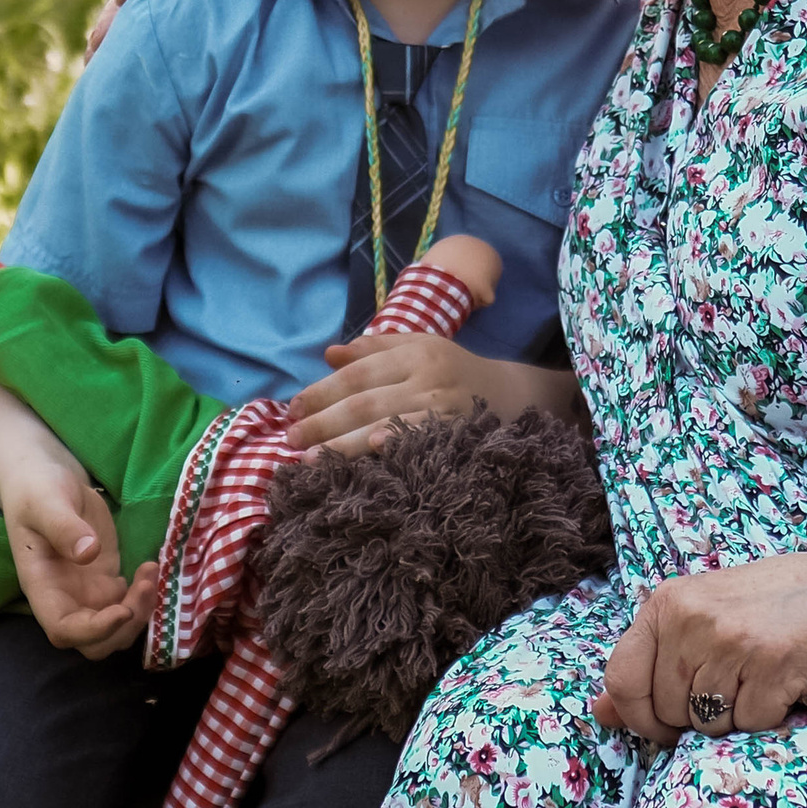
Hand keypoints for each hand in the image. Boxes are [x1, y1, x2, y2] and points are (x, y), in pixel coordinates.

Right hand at [6, 469, 158, 656]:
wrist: (46, 482)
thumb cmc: (37, 490)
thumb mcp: (45, 501)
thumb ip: (63, 526)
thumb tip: (89, 553)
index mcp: (42, 587)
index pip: (63, 629)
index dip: (94, 631)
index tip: (122, 609)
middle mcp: (64, 599)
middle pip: (94, 643)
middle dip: (125, 628)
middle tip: (144, 587)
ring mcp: (87, 593)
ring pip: (116, 629)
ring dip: (140, 612)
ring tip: (150, 571)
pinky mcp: (107, 581)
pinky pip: (129, 606)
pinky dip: (144, 597)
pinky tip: (150, 567)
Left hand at [287, 337, 581, 454]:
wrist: (517, 394)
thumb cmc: (457, 372)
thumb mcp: (421, 348)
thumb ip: (375, 350)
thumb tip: (329, 354)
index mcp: (415, 352)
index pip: (359, 373)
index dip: (323, 391)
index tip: (292, 409)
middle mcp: (429, 375)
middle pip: (366, 400)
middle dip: (324, 421)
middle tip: (290, 440)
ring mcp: (446, 405)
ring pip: (386, 422)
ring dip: (345, 442)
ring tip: (311, 459)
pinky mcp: (461, 430)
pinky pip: (422, 438)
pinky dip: (396, 443)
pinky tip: (371, 452)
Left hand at [593, 552, 806, 745]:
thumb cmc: (776, 607)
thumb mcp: (702, 619)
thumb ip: (650, 663)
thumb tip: (601, 714)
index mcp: (667, 603)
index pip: (622, 679)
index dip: (638, 717)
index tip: (663, 726)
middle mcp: (693, 617)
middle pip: (667, 710)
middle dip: (697, 717)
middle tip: (735, 686)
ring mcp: (733, 640)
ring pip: (708, 723)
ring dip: (736, 716)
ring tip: (760, 679)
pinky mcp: (774, 664)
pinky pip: (751, 724)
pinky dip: (770, 717)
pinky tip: (785, 684)